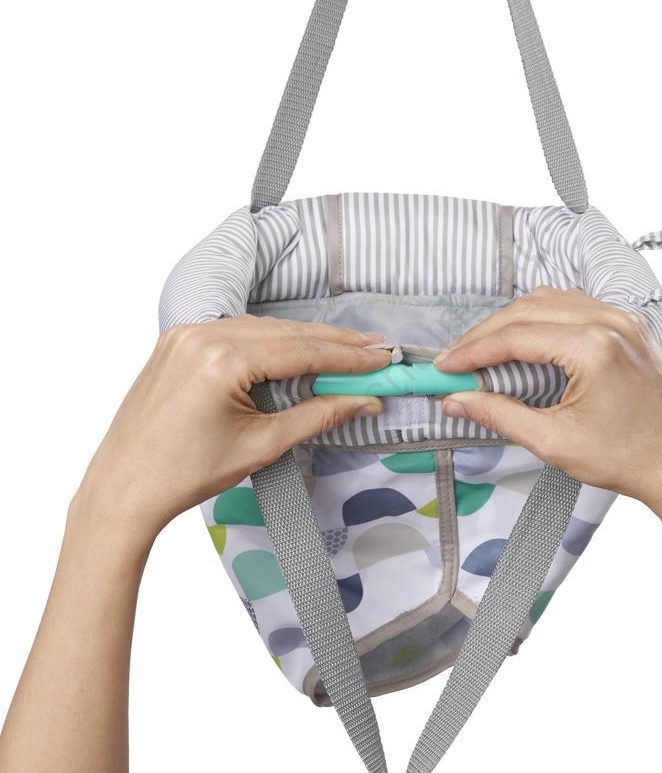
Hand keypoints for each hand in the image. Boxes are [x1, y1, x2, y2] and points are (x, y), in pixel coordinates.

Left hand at [74, 316, 388, 544]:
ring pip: (263, 329)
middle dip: (334, 343)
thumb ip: (318, 415)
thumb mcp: (262, 445)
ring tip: (346, 350)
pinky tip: (296, 349)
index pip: (302, 350)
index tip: (382, 357)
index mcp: (222, 359)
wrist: (124, 487)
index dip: (349, 356)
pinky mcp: (178, 341)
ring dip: (305, 340)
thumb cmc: (187, 473)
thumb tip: (365, 401)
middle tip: (376, 349)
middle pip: (286, 333)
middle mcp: (202, 335)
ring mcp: (186, 334)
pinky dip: (270, 341)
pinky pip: (236, 332)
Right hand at [435, 286, 661, 525]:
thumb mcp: (555, 442)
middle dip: (485, 333)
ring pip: (550, 300)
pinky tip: (526, 341)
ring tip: (485, 351)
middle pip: (527, 309)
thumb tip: (456, 401)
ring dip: (512, 322)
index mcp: (592, 347)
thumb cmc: (630, 460)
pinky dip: (542, 318)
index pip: (514, 335)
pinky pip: (575, 306)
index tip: (443, 367)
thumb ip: (499, 415)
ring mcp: (624, 320)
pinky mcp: (630, 327)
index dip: (471, 350)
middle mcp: (610, 322)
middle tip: (456, 361)